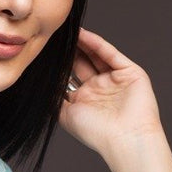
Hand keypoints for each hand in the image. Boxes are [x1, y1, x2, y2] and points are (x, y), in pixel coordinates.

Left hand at [58, 27, 163, 168]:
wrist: (124, 138)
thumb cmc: (96, 132)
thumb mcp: (65, 115)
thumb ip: (54, 98)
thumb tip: (41, 84)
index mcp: (86, 99)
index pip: (70, 76)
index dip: (59, 65)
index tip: (45, 53)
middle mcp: (100, 88)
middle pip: (82, 63)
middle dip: (69, 51)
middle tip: (55, 38)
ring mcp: (115, 79)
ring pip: (96, 55)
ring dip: (82, 43)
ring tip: (67, 32)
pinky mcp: (130, 72)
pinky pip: (110, 54)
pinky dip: (96, 44)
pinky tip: (82, 35)